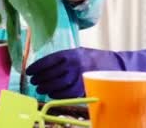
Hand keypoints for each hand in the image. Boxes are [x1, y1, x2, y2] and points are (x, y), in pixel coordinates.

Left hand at [25, 47, 145, 98]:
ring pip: (56, 85)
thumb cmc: (95, 58)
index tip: (29, 71)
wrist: (116, 67)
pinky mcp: (84, 88)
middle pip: (50, 74)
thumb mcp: (80, 51)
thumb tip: (45, 64)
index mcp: (72, 53)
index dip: (37, 67)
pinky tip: (51, 93)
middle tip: (33, 81)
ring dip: (46, 87)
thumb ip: (65, 56)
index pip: (48, 60)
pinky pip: (65, 93)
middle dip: (39, 79)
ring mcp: (79, 77)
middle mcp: (74, 65)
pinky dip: (56, 94)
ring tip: (40, 88)